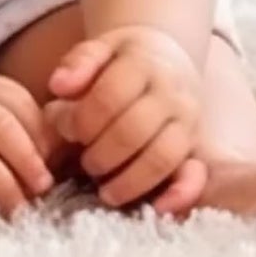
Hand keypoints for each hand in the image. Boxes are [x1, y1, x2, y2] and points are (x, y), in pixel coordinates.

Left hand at [45, 25, 205, 211]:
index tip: (68, 132)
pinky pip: (196, 174)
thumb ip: (78, 63)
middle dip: (101, 153)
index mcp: (142, 63)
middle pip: (133, 130)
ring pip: (162, 157)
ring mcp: (189, 121)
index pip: (110, 96)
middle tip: (84, 164)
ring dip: (129, 180)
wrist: (169, 58)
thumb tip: (58, 86)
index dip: (83, 120)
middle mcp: (171, 93)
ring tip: (104, 190)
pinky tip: (156, 208)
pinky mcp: (198, 147)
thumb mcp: (99, 48)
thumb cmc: (123, 59)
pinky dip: (180, 194)